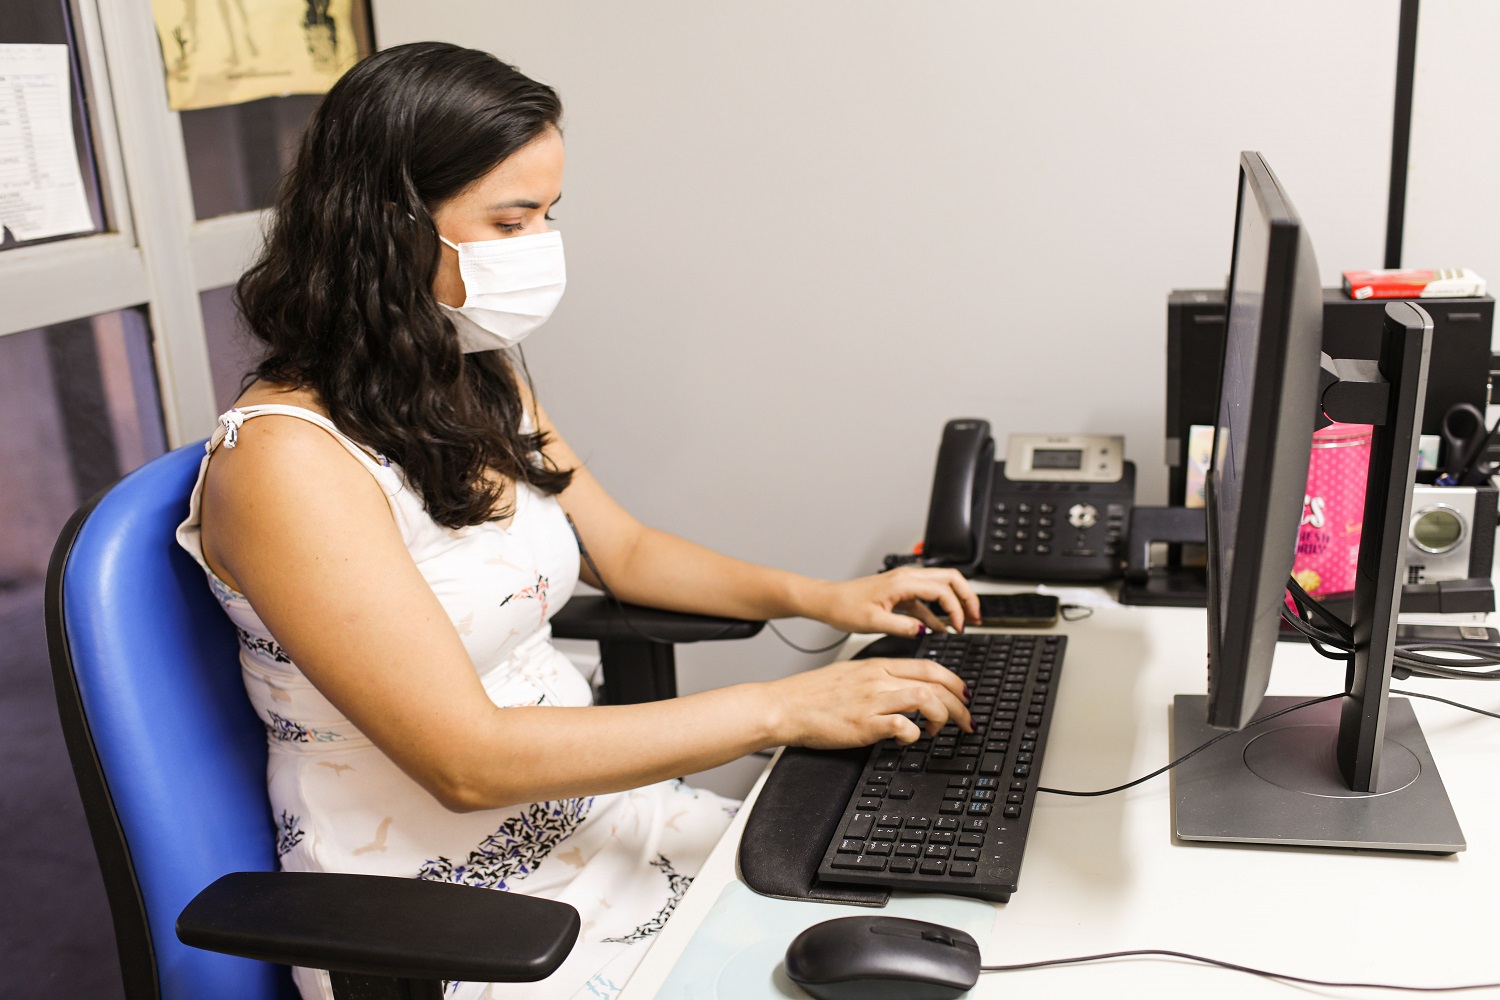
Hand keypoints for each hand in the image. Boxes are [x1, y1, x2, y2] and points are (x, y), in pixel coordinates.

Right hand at [763, 657, 971, 747]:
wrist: (785, 705)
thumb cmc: (812, 695)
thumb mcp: (851, 675)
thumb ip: (878, 680)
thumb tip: (902, 691)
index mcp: (877, 665)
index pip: (929, 667)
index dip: (954, 681)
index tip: (964, 695)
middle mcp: (879, 679)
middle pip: (936, 683)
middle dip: (960, 703)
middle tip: (967, 720)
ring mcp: (872, 700)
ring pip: (927, 699)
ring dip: (943, 717)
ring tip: (939, 731)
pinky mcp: (864, 724)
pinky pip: (904, 726)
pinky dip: (914, 735)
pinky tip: (907, 740)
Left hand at [806, 566, 981, 636]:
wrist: (828, 602)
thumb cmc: (844, 607)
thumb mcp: (873, 621)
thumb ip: (902, 626)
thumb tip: (925, 629)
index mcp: (903, 582)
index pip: (943, 590)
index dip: (957, 608)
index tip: (960, 627)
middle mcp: (908, 578)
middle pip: (951, 579)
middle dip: (967, 597)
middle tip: (976, 618)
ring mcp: (905, 585)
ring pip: (941, 587)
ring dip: (955, 603)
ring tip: (965, 623)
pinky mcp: (901, 594)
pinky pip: (927, 600)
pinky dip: (938, 613)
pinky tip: (941, 629)